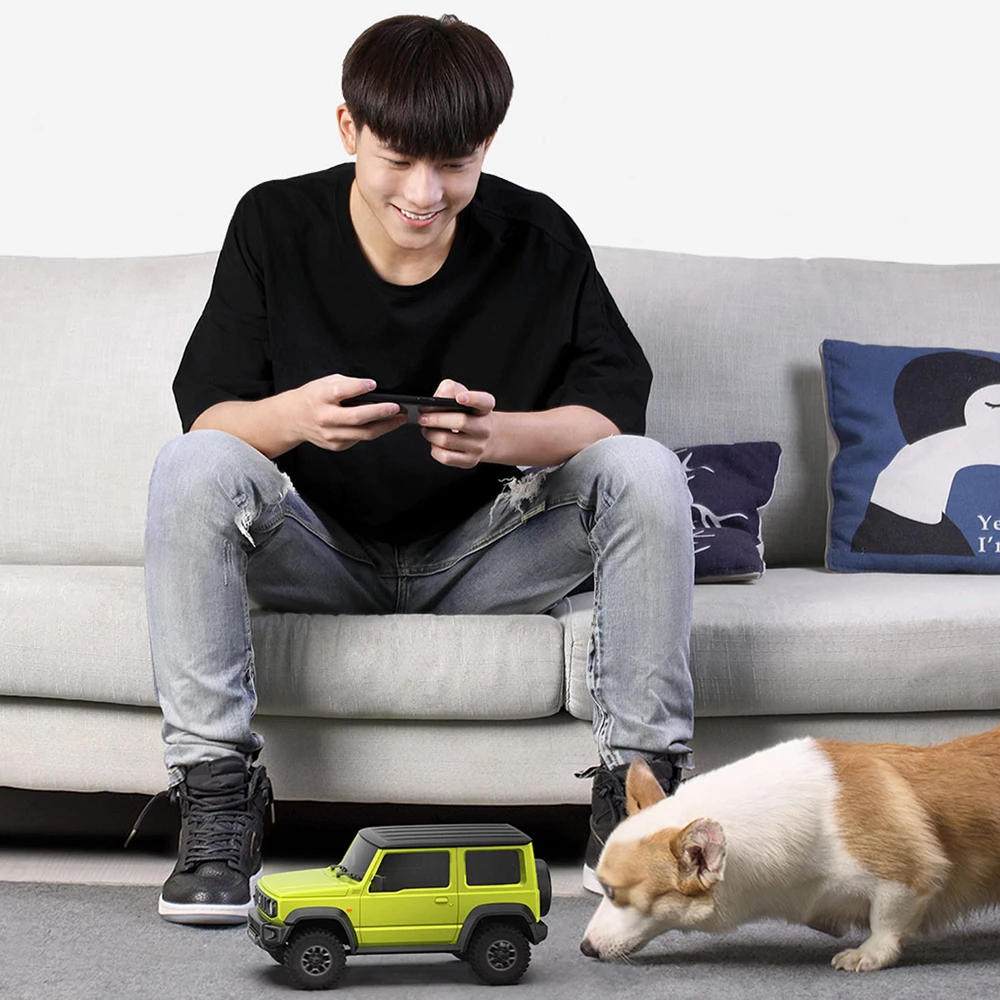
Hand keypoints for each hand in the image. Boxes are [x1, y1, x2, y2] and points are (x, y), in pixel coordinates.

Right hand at [290, 375, 407, 450]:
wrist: (293, 419)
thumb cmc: (312, 398)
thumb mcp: (325, 382)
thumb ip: (347, 384)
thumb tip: (370, 387)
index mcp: (321, 397)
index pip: (341, 391)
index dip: (359, 387)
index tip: (373, 385)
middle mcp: (326, 418)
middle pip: (357, 417)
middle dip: (380, 412)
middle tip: (397, 408)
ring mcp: (331, 435)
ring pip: (363, 433)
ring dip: (385, 426)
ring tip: (399, 419)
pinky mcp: (337, 445)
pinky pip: (360, 439)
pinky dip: (374, 431)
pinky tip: (384, 424)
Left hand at [419, 378, 496, 468]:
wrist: (481, 437)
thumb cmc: (466, 414)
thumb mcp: (460, 395)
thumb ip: (449, 390)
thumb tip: (437, 398)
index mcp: (485, 408)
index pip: (483, 401)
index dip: (472, 399)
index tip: (459, 398)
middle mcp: (485, 428)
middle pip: (460, 422)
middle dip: (436, 419)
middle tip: (422, 417)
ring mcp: (479, 447)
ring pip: (447, 440)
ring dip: (430, 434)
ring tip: (426, 429)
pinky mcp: (470, 461)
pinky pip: (445, 457)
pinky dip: (434, 449)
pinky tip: (435, 443)